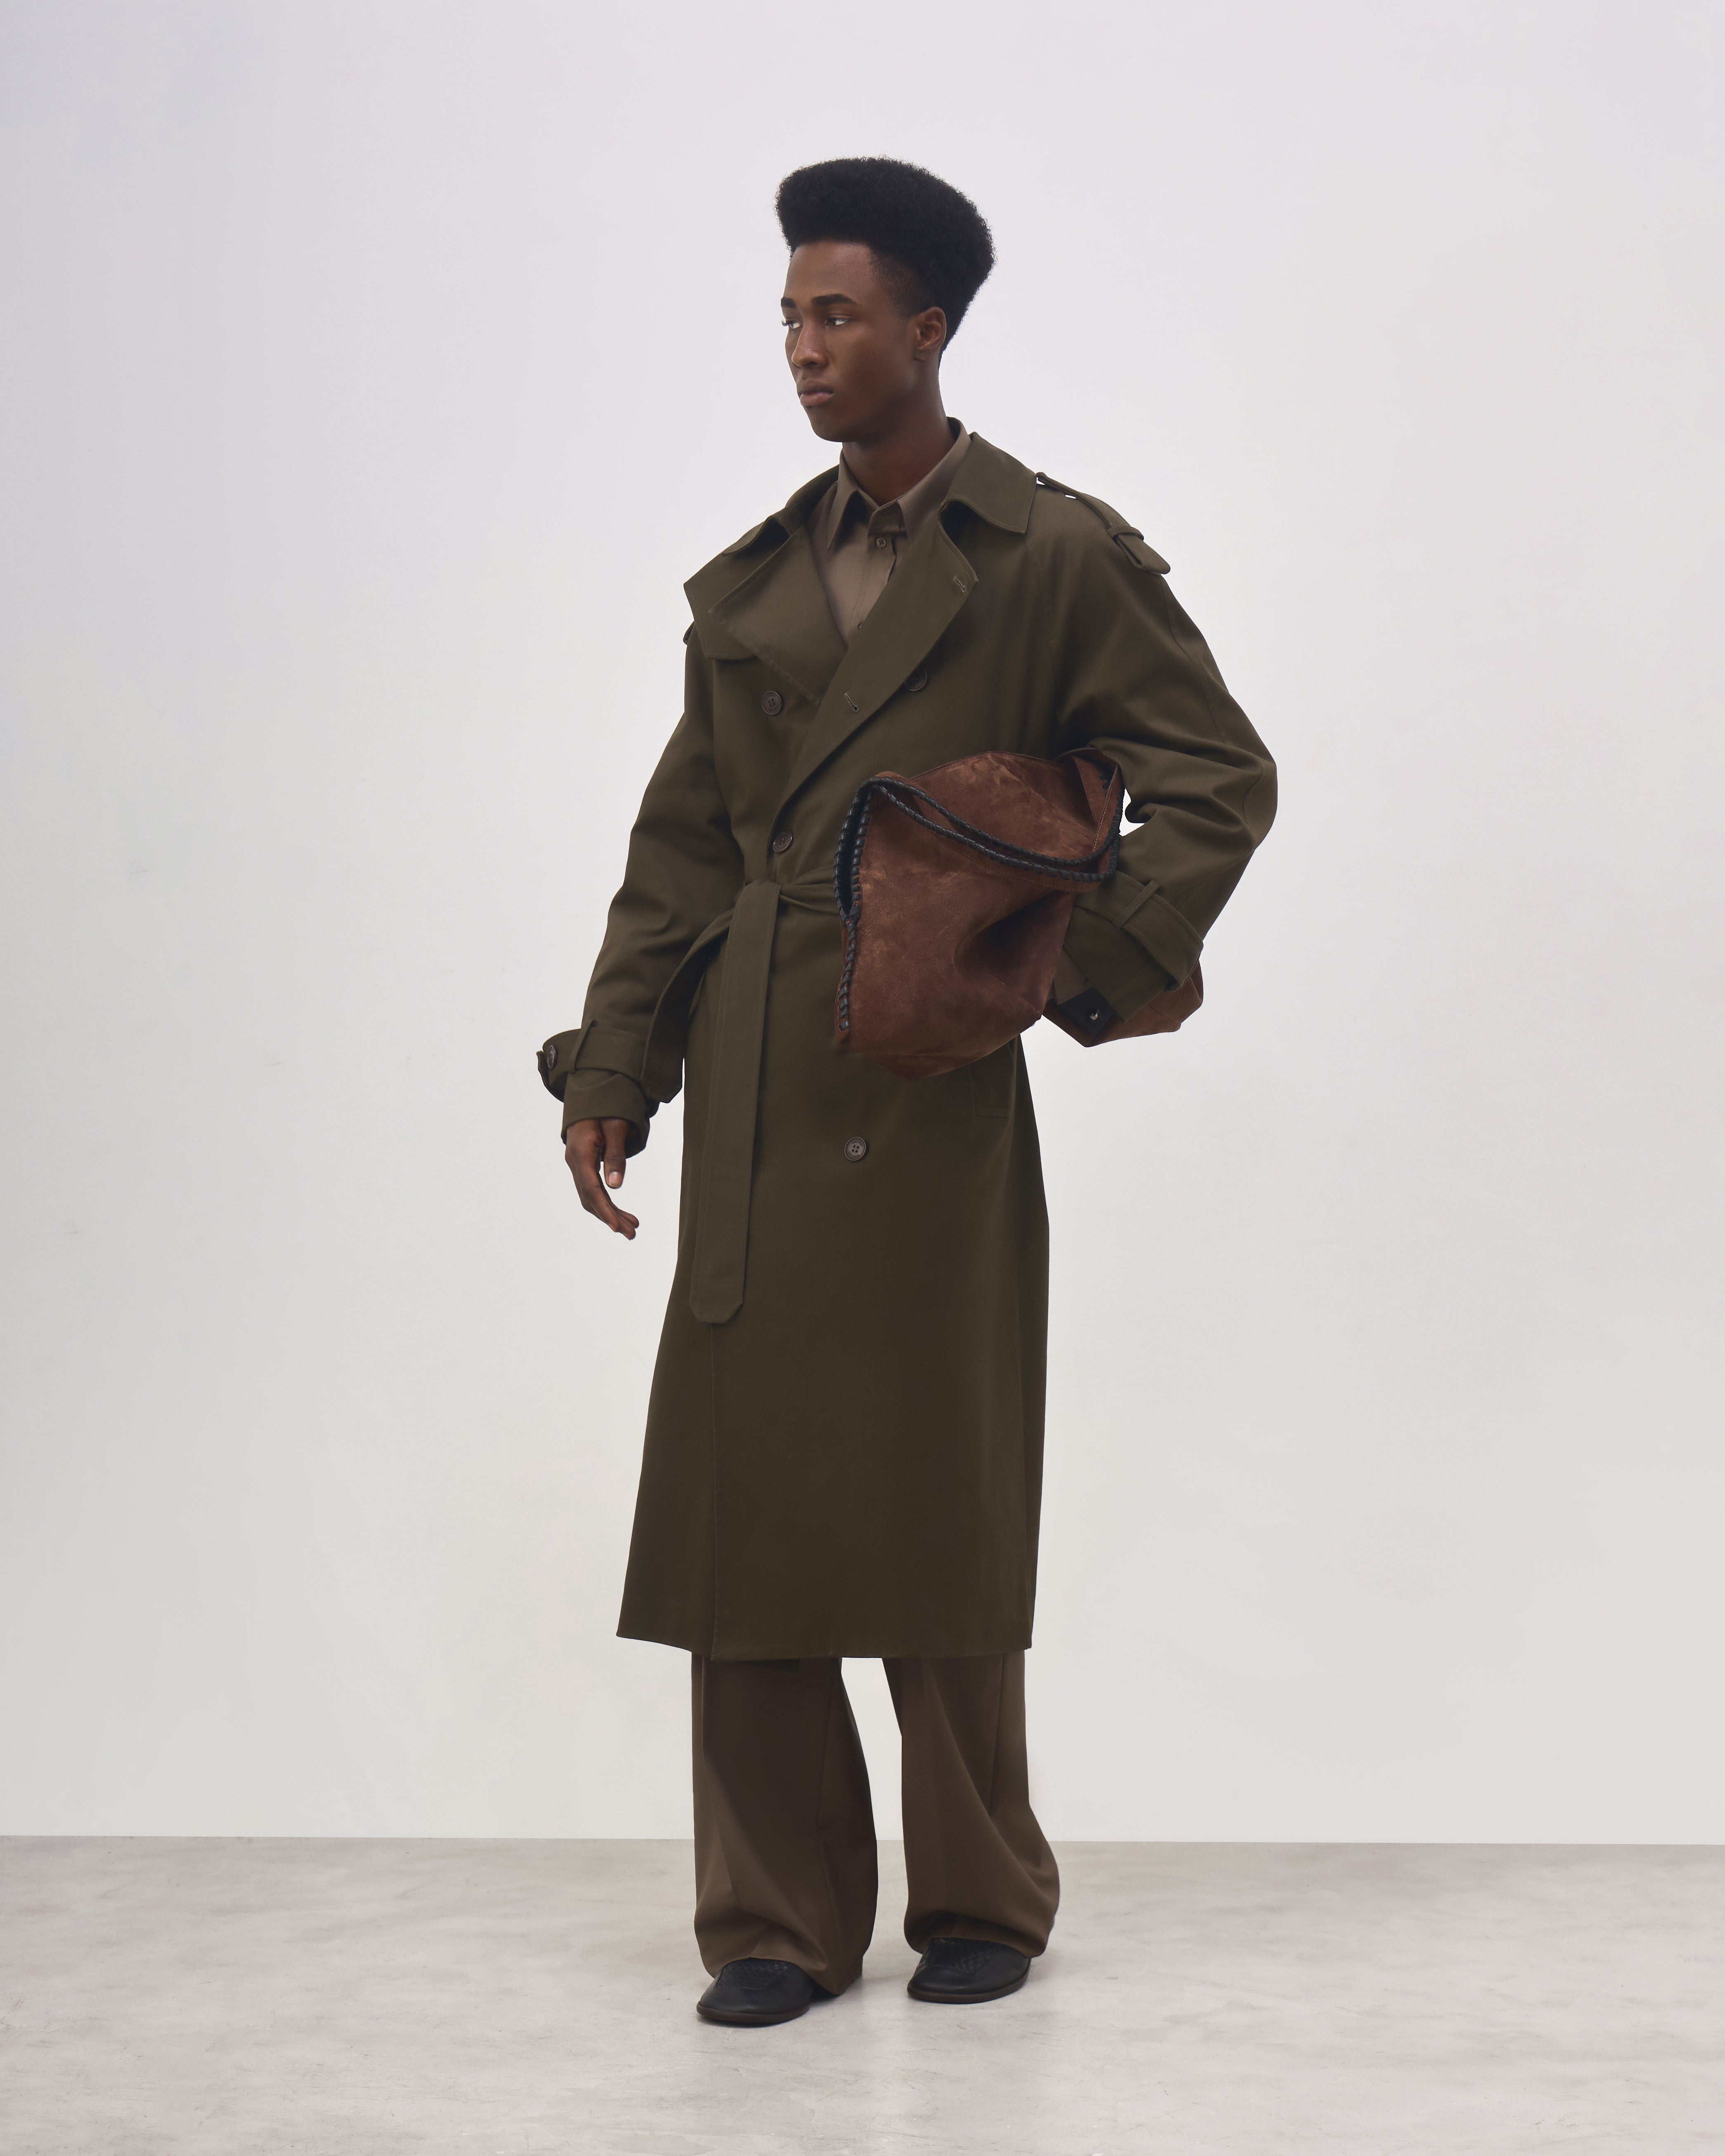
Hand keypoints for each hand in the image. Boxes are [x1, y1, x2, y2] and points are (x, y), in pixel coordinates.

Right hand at [565, 1117, 638, 1238]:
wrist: (593, 1093)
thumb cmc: (607, 1106)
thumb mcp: (616, 1126)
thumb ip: (615, 1154)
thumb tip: (616, 1186)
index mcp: (581, 1152)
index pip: (591, 1188)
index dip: (604, 1209)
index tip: (616, 1227)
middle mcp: (575, 1161)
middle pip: (590, 1197)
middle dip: (610, 1217)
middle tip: (632, 1233)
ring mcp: (578, 1164)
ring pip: (591, 1195)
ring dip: (610, 1213)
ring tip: (632, 1227)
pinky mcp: (584, 1164)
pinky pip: (594, 1188)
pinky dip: (607, 1202)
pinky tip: (620, 1213)